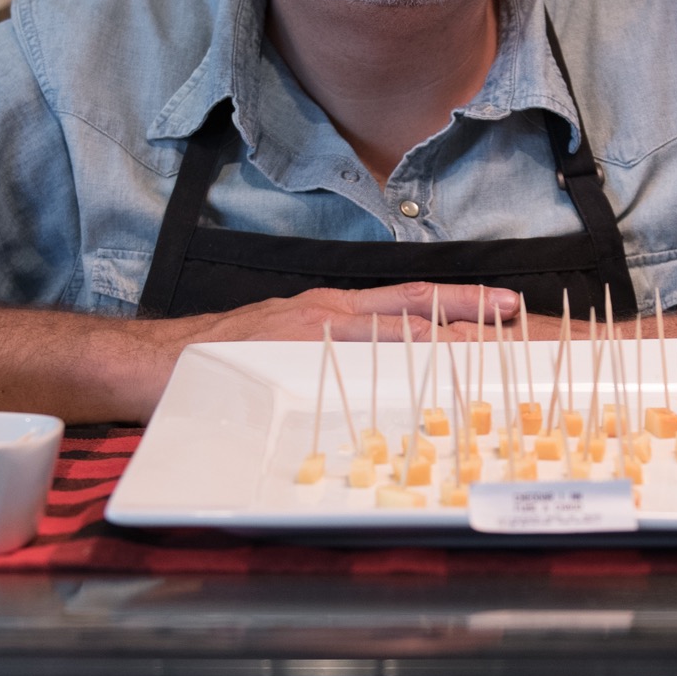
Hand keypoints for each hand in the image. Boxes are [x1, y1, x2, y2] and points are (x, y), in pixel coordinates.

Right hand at [114, 283, 520, 420]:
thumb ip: (330, 352)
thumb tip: (374, 372)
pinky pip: (359, 354)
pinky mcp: (297, 352)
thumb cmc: (220, 362)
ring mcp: (316, 332)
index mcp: (332, 311)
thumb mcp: (284, 344)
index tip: (507, 310)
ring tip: (497, 341)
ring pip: (399, 328)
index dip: (463, 305)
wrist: (155, 362)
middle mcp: (331, 313)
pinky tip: (431, 365)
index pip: (412, 303)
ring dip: (451, 335)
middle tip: (521, 317)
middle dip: (473, 311)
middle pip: (419, 306)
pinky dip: (400, 358)